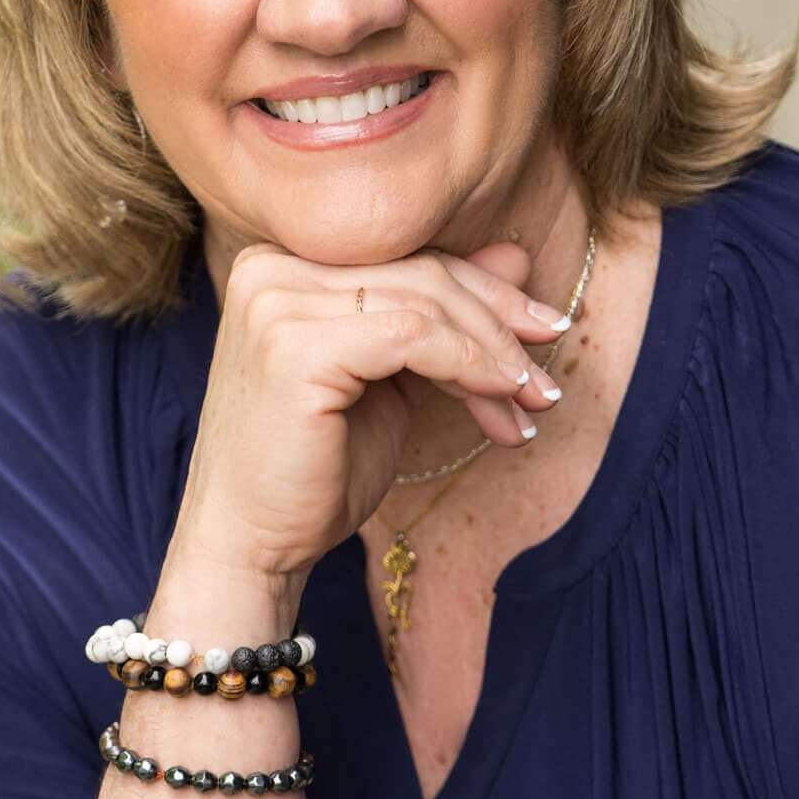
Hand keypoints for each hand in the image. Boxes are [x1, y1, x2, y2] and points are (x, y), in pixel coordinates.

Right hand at [173, 242, 571, 585]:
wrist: (250, 546)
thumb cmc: (314, 472)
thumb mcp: (393, 382)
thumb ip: (443, 318)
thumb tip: (517, 252)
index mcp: (283, 266)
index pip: (408, 258)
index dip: (488, 292)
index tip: (546, 331)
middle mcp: (272, 268)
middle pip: (423, 273)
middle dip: (502, 324)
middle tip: (548, 376)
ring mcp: (277, 302)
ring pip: (426, 304)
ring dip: (495, 356)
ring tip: (532, 404)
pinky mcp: (296, 345)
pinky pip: (412, 335)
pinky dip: (469, 366)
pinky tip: (499, 401)